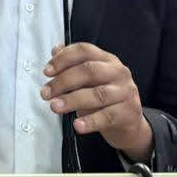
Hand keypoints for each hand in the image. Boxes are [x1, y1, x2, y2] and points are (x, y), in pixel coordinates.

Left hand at [41, 42, 152, 161]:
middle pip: (89, 70)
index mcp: (108, 60)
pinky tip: (77, 125)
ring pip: (97, 94)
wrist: (130, 124)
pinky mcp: (128, 113)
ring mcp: (125, 92)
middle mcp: (118, 72)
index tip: (47, 71)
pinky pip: (107, 117)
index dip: (64, 58)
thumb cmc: (107, 99)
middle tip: (45, 93)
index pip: (85, 51)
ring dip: (72, 100)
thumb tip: (55, 51)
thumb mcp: (91, 80)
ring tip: (54, 107)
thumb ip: (74, 66)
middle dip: (63, 81)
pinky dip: (90, 121)